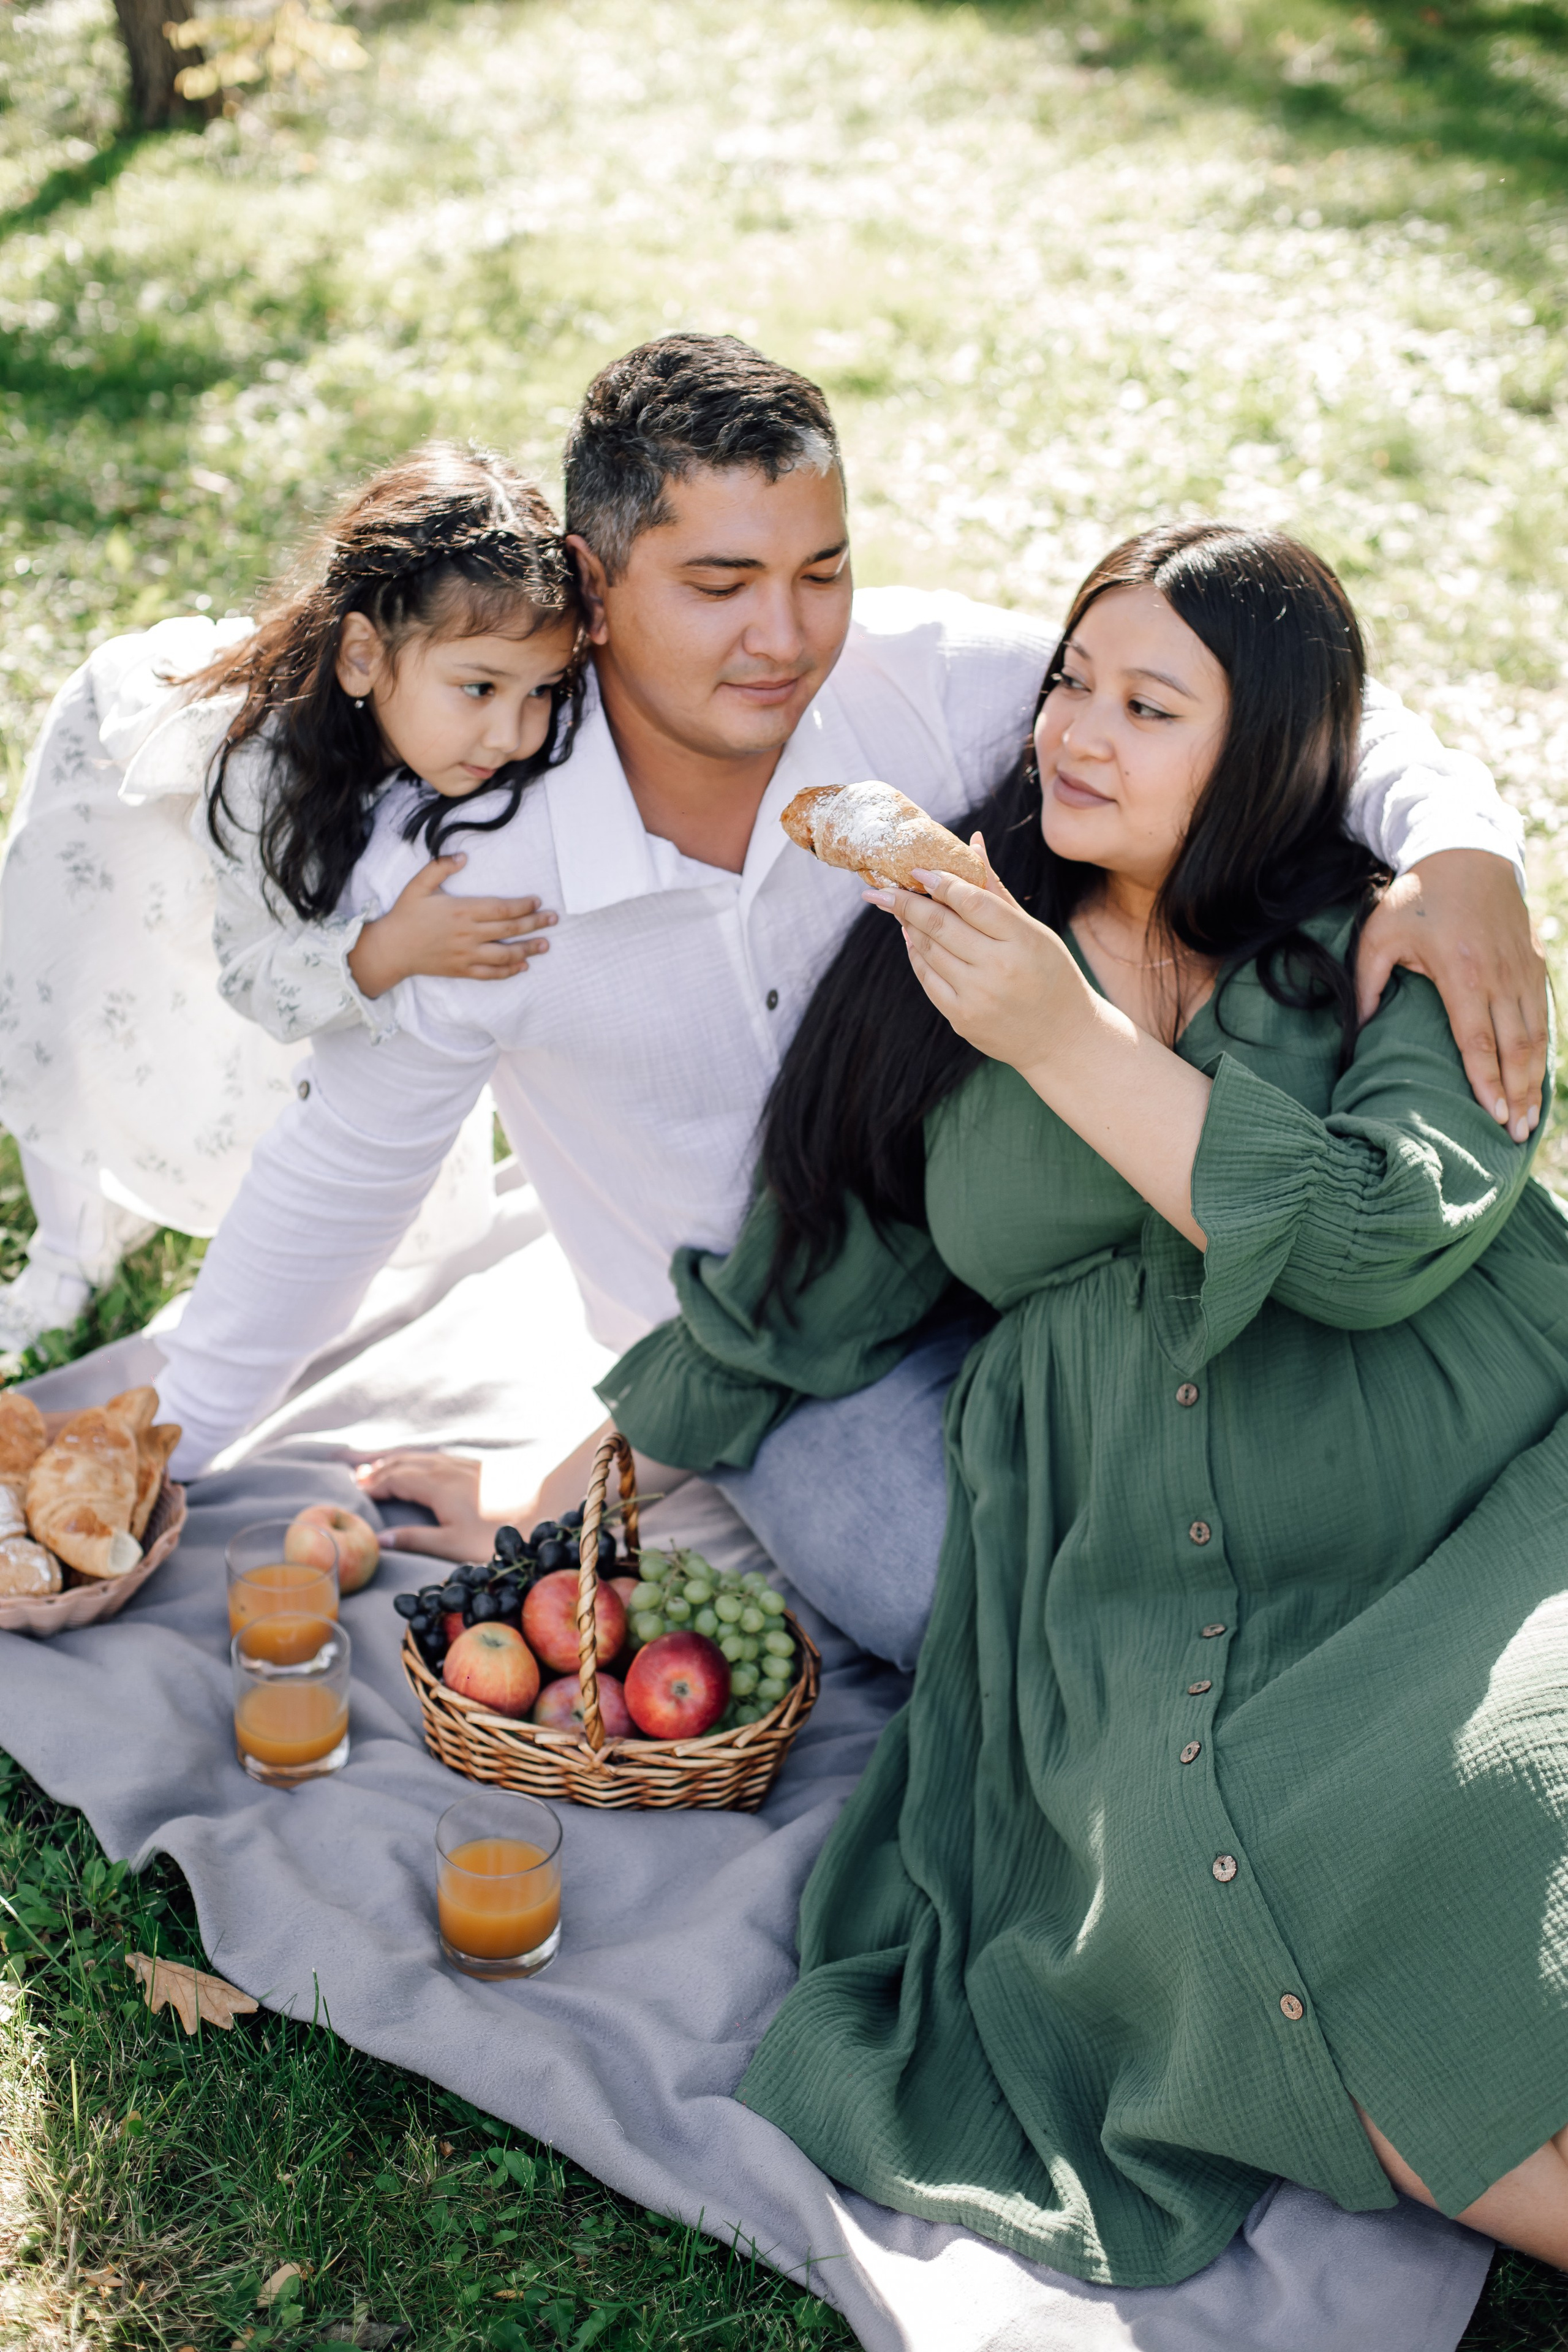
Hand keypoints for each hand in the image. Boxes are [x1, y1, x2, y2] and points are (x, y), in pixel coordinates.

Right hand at [346, 855, 556, 998]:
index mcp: (461, 910)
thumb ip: (440, 867)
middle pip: (509, 929)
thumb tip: (463, 857)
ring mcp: (466, 954)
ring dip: (528, 949)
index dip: (522, 905)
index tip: (537, 901)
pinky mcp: (462, 970)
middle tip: (553, 919)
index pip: (501, 908)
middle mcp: (468, 934)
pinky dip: (508, 971)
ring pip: (505, 954)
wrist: (391, 949)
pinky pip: (490, 973)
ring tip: (545, 945)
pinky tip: (522, 965)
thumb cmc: (405, 915)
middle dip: (535, 924)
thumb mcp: (418, 885)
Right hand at [354, 1449, 502, 1562]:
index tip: (354, 1490)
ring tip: (381, 1465)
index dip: (373, 1484)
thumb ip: (416, 1539)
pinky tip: (424, 1463)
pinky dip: (419, 1458)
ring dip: (397, 1460)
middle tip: (356, 1475)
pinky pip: (438, 1456)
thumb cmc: (500, 1529)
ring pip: (421, 1457)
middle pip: (404, 1463)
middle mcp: (446, 1469)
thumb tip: (380, 1538)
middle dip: (379, 1468)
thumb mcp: (453, 1544)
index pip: (394, 1479)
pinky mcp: (480, 1465)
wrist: (549, 1501)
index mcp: (435, 1486)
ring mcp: (464, 1464)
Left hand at [870, 840, 1092, 1073]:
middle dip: (906, 902)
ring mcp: (978, 997)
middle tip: (882, 888)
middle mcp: (999, 969)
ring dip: (908, 926)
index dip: (941, 883)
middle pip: (941, 925)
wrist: (1061, 1038)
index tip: (917, 870)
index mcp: (1023, 941)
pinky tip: (912, 939)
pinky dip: (916, 955)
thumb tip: (972, 843)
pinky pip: (928, 979)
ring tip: (895, 908)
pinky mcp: (963, 1019)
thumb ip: (996, 891)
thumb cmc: (1051, 974)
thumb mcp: (1034, 931)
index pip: (972, 902)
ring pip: (928, 951)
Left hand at [1356, 850, 1547, 1141]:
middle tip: (1515, 1133)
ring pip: (1536, 1034)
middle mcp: (1499, 974)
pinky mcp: (1534, 963)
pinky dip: (1544, 1050)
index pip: (1478, 1039)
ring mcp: (1522, 969)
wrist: (1467, 850)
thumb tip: (1356, 1030)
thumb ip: (1366, 983)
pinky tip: (1537, 1078)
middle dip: (1518, 1094)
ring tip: (1528, 1119)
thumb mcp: (1379, 932)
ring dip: (1534, 1079)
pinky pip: (1543, 1015)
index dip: (1487, 1080)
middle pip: (1515, 1046)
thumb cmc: (1417, 895)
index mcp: (1461, 970)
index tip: (1491, 1114)